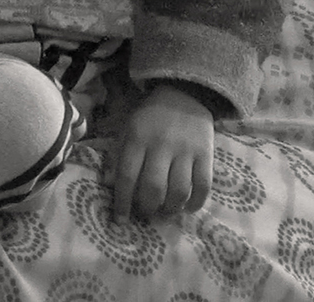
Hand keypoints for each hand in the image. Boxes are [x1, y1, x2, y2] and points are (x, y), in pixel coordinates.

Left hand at [108, 84, 214, 220]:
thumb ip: (118, 155)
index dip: (122, 203)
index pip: (127, 177)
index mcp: (138, 138)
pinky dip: (196, 203)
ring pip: (179, 190)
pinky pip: (203, 185)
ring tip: (165, 212)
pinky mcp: (206, 153)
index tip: (121, 220)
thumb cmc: (151, 117)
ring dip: (171, 209)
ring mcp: (186, 150)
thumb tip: (108, 184)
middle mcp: (162, 145)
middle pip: (154, 188)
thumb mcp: (128, 129)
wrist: (185, 93)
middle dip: (148, 208)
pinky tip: (188, 208)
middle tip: (146, 213)